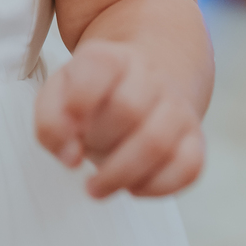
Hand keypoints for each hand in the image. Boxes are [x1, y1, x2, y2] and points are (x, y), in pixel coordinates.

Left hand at [34, 39, 204, 198]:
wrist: (148, 76)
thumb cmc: (96, 92)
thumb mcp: (61, 91)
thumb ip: (51, 120)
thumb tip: (69, 157)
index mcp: (111, 58)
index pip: (99, 66)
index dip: (78, 100)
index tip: (68, 127)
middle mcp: (150, 78)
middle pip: (128, 109)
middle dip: (98, 141)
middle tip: (82, 152)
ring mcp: (176, 108)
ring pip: (157, 142)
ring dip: (121, 174)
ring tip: (96, 186)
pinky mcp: (194, 139)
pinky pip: (188, 167)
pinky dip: (156, 187)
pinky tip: (132, 187)